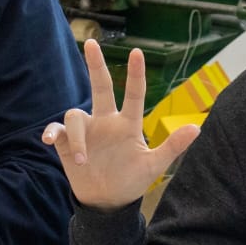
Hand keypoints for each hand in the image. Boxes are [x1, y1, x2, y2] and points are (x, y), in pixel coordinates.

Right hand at [42, 39, 199, 210]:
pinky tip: (49, 139)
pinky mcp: (67, 142)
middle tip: (91, 42)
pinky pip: (57, 129)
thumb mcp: (154, 166)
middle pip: (100, 86)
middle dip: (95, 64)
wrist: (107, 202)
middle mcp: (105, 121)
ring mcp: (86, 130)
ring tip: (83, 160)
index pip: (133, 94)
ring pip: (75, 114)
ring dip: (77, 136)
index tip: (137, 52)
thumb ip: (172, 146)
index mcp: (127, 124)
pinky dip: (52, 132)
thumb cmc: (132, 181)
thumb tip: (196, 127)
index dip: (135, 74)